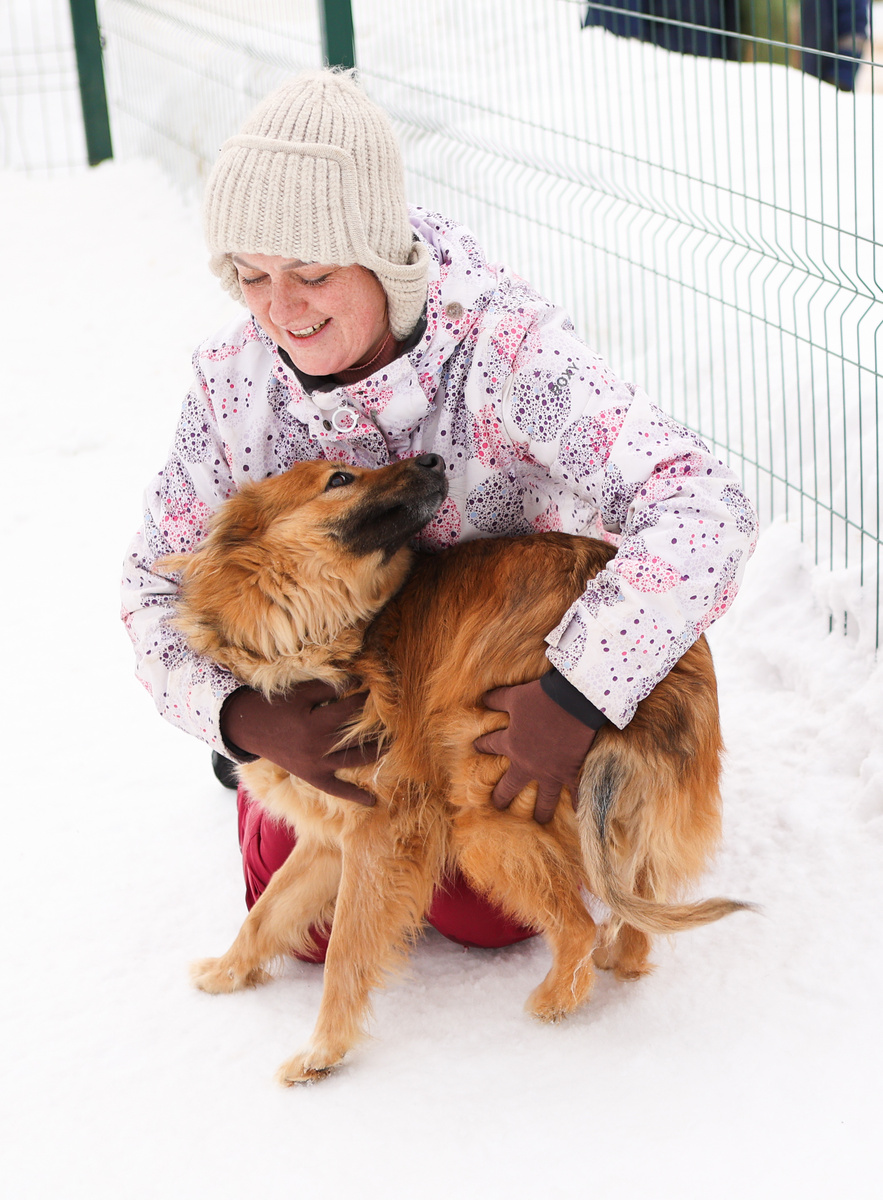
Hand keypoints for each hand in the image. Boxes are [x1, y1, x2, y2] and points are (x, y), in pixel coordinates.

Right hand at [220, 680, 380, 804]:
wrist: (250, 728)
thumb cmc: (277, 705)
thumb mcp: (301, 692)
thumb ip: (328, 688)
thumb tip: (357, 681)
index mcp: (315, 724)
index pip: (349, 710)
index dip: (362, 698)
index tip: (372, 690)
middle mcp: (318, 747)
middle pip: (356, 738)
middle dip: (375, 727)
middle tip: (393, 719)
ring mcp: (316, 765)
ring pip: (354, 761)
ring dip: (375, 753)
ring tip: (392, 745)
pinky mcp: (312, 777)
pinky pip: (336, 789)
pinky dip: (354, 795)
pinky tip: (373, 801)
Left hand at [473, 678, 597, 823]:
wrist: (573, 702)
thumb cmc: (541, 698)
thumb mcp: (514, 696)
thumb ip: (497, 699)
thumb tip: (483, 698)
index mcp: (511, 744)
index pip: (491, 745)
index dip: (483, 745)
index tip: (478, 747)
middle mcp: (527, 764)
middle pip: (510, 785)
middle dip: (501, 796)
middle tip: (496, 806)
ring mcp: (550, 772)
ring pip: (543, 799)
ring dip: (541, 812)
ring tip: (539, 822)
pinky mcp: (571, 773)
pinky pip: (575, 793)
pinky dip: (579, 804)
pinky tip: (579, 816)